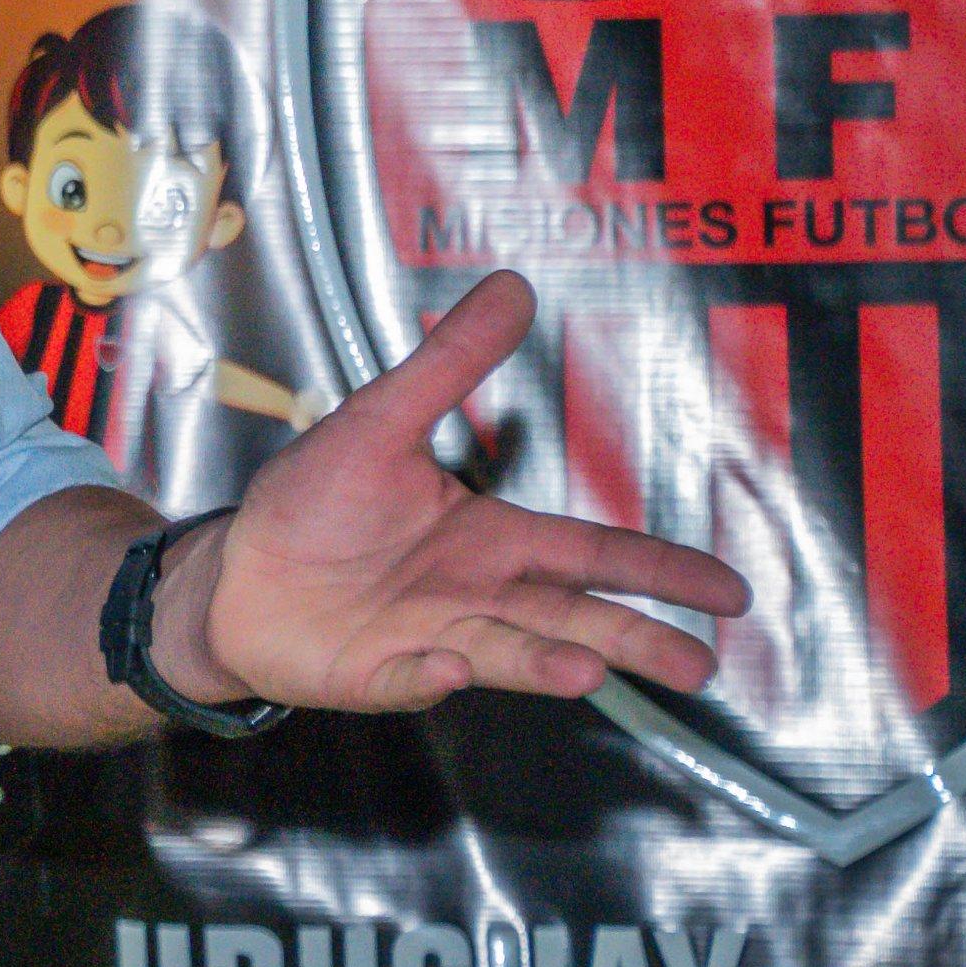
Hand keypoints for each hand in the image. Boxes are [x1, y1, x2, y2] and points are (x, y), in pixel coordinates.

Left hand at [179, 270, 753, 712]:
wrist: (235, 573)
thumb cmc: (313, 504)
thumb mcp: (378, 422)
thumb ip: (447, 364)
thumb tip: (511, 287)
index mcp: (490, 540)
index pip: (594, 553)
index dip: (662, 571)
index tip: (730, 592)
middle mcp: (477, 596)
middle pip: (574, 618)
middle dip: (635, 641)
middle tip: (697, 668)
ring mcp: (436, 640)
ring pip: (509, 655)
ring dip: (546, 664)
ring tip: (586, 670)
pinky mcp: (382, 674)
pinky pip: (416, 679)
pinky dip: (435, 677)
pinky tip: (447, 668)